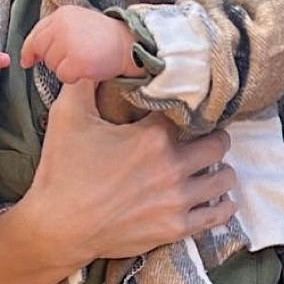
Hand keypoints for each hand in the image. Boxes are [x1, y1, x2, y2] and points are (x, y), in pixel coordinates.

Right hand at [0, 81, 236, 283]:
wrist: (58, 227)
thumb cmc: (63, 171)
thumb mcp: (68, 116)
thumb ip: (84, 81)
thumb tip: (91, 55)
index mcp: (153, 136)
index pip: (190, 111)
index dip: (191, 108)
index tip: (193, 108)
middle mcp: (174, 165)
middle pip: (218, 144)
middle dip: (215, 137)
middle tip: (209, 137)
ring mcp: (178, 199)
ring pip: (224, 179)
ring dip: (223, 170)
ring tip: (216, 168)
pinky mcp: (177, 227)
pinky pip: (217, 215)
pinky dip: (224, 205)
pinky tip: (224, 200)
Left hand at [21, 5, 142, 84]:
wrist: (129, 44)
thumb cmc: (104, 36)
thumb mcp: (78, 22)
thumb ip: (56, 31)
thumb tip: (31, 54)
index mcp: (61, 14)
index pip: (36, 34)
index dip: (29, 50)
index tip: (27, 60)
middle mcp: (62, 27)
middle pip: (42, 51)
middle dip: (52, 59)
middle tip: (73, 58)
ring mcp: (69, 44)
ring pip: (52, 65)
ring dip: (65, 68)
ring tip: (84, 59)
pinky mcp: (76, 62)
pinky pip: (63, 76)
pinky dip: (73, 77)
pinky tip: (86, 69)